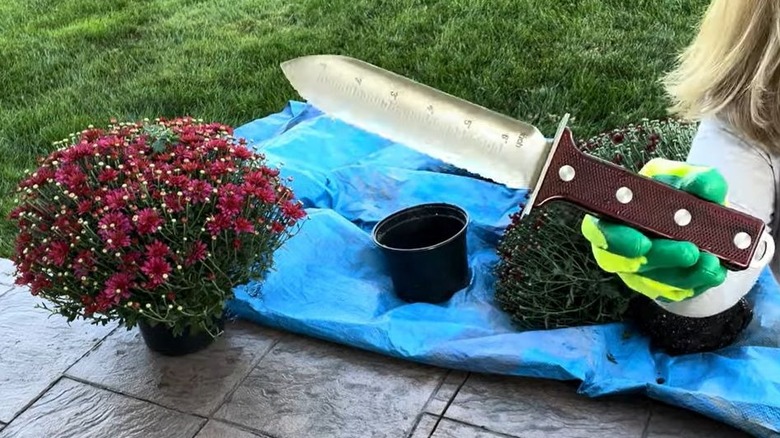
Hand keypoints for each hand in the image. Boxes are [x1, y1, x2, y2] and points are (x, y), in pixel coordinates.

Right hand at [580, 158, 728, 301]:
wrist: (699, 217)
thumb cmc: (679, 193)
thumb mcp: (685, 178)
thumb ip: (695, 178)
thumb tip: (703, 186)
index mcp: (614, 214)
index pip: (598, 230)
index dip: (612, 239)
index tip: (642, 242)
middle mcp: (618, 246)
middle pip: (624, 262)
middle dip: (659, 258)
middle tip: (689, 252)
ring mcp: (636, 271)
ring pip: (652, 281)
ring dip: (683, 275)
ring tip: (711, 262)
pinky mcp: (658, 287)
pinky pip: (673, 293)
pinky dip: (696, 283)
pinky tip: (713, 271)